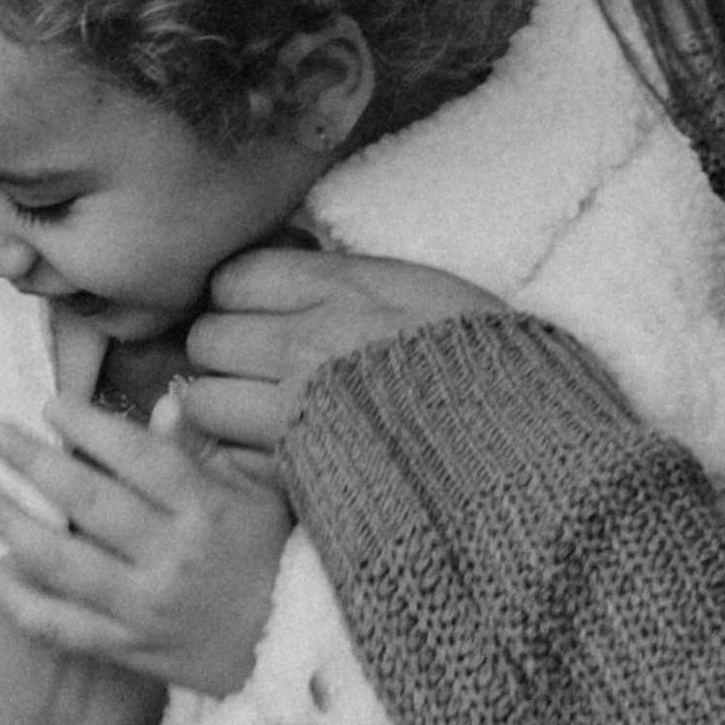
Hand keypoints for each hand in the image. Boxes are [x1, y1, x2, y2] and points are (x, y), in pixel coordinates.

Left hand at [0, 394, 295, 695]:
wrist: (295, 649)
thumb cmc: (275, 558)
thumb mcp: (255, 495)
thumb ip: (200, 454)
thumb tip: (161, 402)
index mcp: (207, 511)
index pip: (137, 457)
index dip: (88, 426)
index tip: (50, 405)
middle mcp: (174, 558)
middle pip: (89, 501)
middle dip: (33, 462)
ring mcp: (148, 609)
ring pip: (63, 563)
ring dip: (13, 523)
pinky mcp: (131, 650)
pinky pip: (65, 628)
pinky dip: (22, 604)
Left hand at [179, 246, 509, 459]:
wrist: (521, 447)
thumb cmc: (486, 366)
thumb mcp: (426, 291)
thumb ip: (356, 279)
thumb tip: (304, 260)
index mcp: (343, 289)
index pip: (236, 278)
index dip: (239, 299)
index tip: (260, 317)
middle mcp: (309, 340)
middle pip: (209, 336)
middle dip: (223, 353)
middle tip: (255, 371)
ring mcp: (298, 405)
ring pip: (203, 395)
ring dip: (221, 404)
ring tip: (256, 415)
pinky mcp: (298, 464)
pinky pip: (228, 449)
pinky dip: (237, 449)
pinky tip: (270, 450)